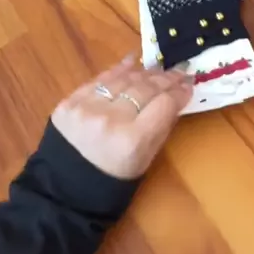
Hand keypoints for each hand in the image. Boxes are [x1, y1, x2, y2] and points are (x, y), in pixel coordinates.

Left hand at [51, 57, 192, 179]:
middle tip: (180, 71)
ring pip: (124, 79)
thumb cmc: (111, 182)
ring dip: (144, 72)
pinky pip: (99, 79)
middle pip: (145, 88)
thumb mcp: (145, 161)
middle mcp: (110, 119)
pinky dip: (117, 70)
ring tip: (158, 69)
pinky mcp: (69, 102)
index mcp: (132, 141)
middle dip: (166, 78)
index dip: (179, 92)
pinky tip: (132, 62)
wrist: (63, 191)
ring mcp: (87, 108)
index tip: (190, 84)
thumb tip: (176, 97)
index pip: (164, 104)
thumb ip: (161, 127)